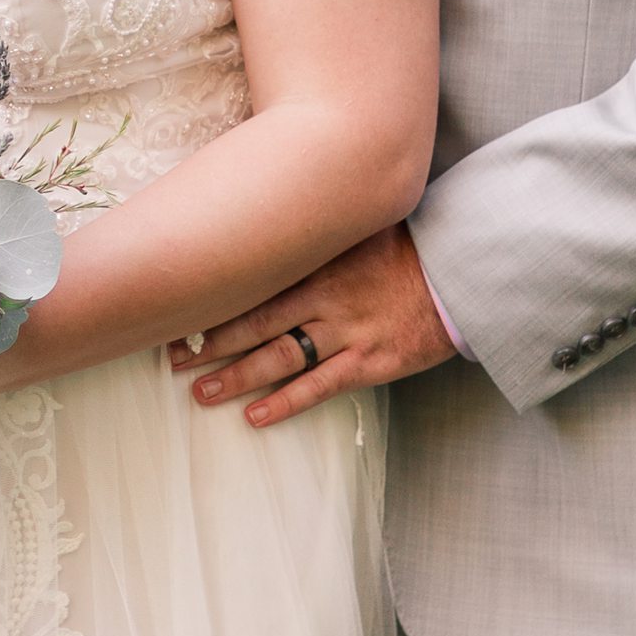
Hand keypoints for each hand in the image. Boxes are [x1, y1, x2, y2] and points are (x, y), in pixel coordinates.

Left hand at [173, 226, 456, 423]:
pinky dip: (286, 402)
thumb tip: (267, 220)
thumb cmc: (409, 247)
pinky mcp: (370, 362)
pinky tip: (254, 415)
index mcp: (319, 261)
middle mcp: (326, 298)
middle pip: (255, 322)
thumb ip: (315, 230)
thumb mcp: (357, 227)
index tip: (178, 310)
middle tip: (172, 357)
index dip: (214, 299)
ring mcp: (347, 332)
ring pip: (280, 357)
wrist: (463, 274)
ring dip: (237, 376)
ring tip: (200, 392)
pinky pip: (320, 386)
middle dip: (211, 341)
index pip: (253, 282)